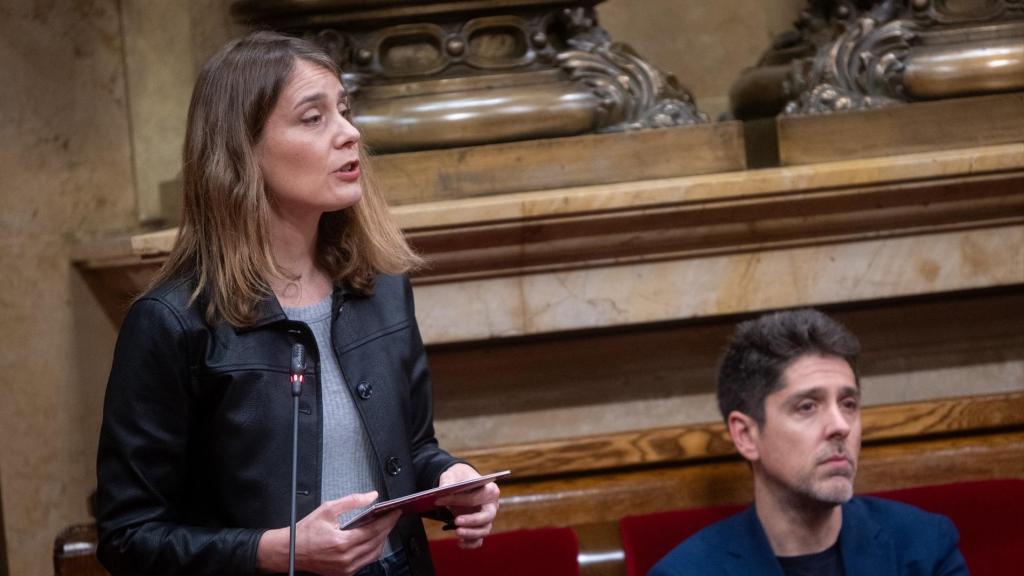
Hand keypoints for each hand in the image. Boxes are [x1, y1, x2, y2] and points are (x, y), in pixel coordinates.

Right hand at [257, 491, 399, 575]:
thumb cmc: (305, 532)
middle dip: (387, 528)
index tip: (395, 511)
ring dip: (381, 539)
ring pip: (374, 554)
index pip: (374, 530)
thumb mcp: (328, 509)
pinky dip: (371, 549)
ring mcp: (346, 569)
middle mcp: (346, 559)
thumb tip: (371, 496)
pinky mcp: (344, 574)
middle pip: (377, 542)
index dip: (388, 520)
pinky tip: (371, 539)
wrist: (290, 551)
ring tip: (382, 526)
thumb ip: (352, 501)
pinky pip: (365, 561)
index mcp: (342, 543)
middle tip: (391, 516)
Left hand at [435, 463, 499, 549]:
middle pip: (486, 517)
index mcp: (490, 490)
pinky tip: (459, 542)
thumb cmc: (460, 479)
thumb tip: (444, 489)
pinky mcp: (480, 529)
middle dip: (472, 520)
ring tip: (457, 532)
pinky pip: (478, 540)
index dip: (457, 500)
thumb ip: (448, 481)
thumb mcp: (453, 475)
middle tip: (457, 521)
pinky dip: (470, 544)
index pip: (474, 498)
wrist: (462, 485)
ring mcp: (487, 519)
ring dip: (471, 534)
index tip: (438, 500)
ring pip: (484, 530)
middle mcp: (492, 506)